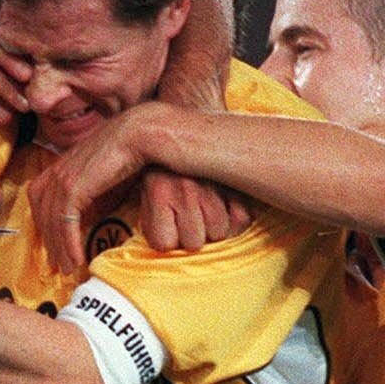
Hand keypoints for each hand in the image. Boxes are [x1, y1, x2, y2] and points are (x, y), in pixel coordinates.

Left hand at [30, 109, 152, 270]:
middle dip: (49, 240)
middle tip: (57, 264)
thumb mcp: (105, 176)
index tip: (54, 244)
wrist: (141, 134)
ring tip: (68, 267)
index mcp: (63, 165)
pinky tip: (78, 258)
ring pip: (52, 221)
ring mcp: (63, 178)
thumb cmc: (131, 152)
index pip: (40, 198)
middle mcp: (58, 170)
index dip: (44, 222)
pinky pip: (65, 222)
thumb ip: (93, 193)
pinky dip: (69, 243)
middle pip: (41, 212)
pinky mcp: (74, 187)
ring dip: (59, 248)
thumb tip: (93, 214)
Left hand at [138, 171, 252, 253]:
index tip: (164, 224)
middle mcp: (186, 189)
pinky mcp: (238, 184)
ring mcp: (215, 186)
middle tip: (184, 218)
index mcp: (157, 191)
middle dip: (188, 235)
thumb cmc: (161, 172)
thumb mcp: (142, 192)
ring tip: (203, 212)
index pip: (164, 244)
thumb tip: (147, 250)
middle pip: (194, 243)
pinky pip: (242, 220)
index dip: (164, 238)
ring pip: (219, 234)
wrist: (181, 133)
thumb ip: (146, 221)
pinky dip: (234, 220)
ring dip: (211, 229)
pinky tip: (223, 209)